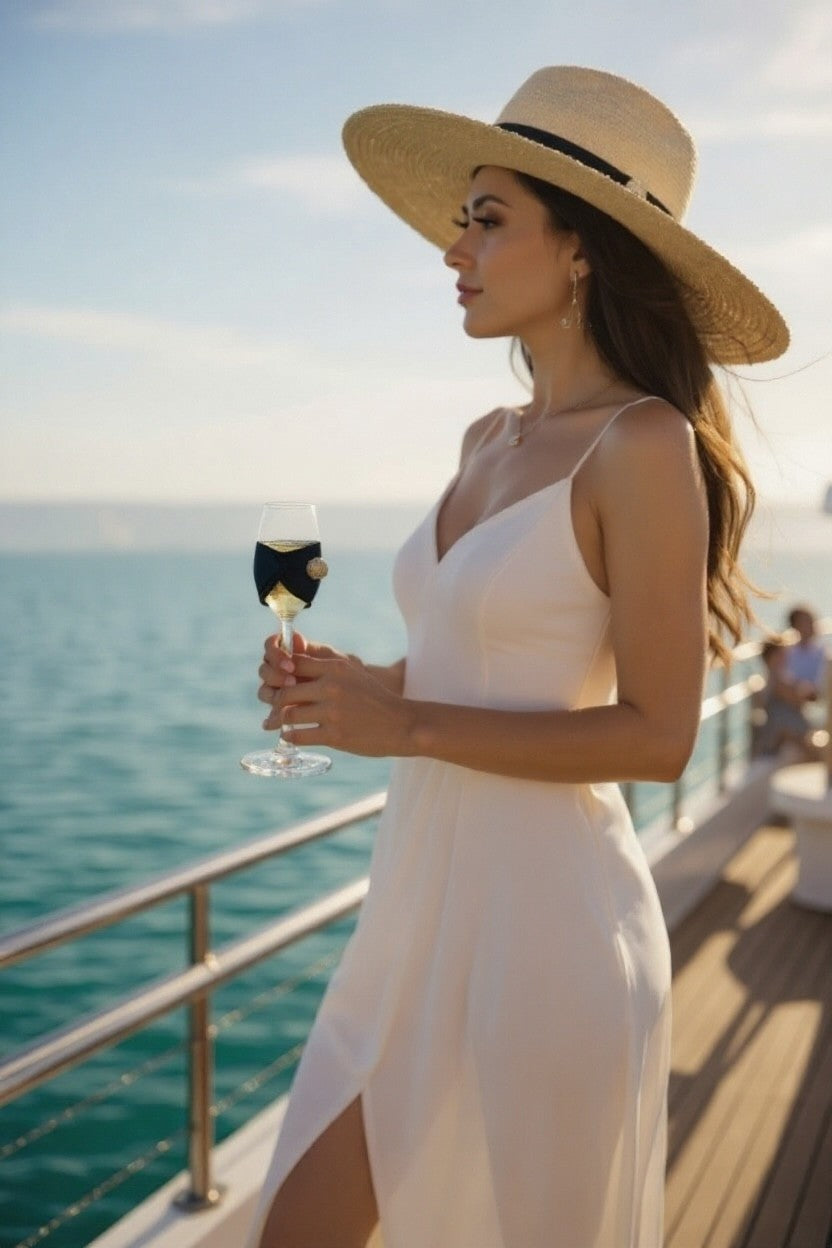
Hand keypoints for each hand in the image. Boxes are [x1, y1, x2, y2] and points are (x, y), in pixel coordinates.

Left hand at [259, 641, 412, 757]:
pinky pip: (299, 736)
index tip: (279, 684)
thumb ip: (326, 668)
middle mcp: (332, 687)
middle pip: (286, 691)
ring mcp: (333, 712)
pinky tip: (290, 736)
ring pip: (289, 715)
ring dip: (280, 721)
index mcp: (336, 668)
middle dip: (277, 701)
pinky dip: (290, 736)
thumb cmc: (374, 698)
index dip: (281, 674)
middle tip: (274, 708)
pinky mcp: (335, 735)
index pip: (294, 664)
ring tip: (277, 724)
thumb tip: (292, 665)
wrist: (401, 724)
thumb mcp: (353, 673)